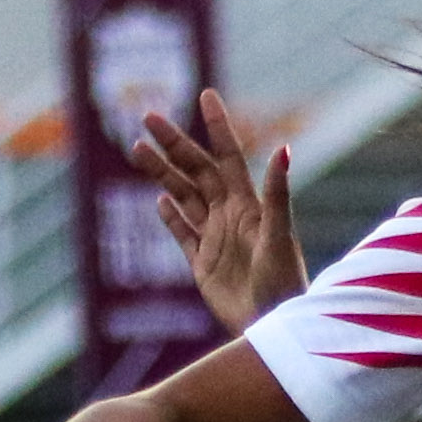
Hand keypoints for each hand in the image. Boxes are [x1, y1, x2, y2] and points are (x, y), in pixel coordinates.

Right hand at [132, 89, 306, 330]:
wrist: (272, 327)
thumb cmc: (284, 284)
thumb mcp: (279, 236)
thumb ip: (276, 194)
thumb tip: (283, 148)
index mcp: (249, 206)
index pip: (228, 157)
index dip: (218, 127)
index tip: (206, 94)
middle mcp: (231, 216)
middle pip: (196, 171)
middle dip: (173, 144)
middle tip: (148, 117)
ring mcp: (215, 239)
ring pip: (184, 197)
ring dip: (162, 173)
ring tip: (136, 149)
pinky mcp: (202, 264)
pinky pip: (183, 234)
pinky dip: (171, 216)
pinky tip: (159, 199)